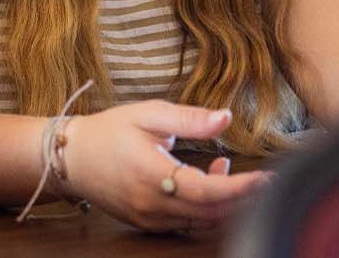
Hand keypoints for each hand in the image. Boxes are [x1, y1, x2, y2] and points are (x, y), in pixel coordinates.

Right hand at [62, 100, 269, 234]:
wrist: (72, 158)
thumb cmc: (109, 132)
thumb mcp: (149, 114)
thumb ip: (189, 118)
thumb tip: (225, 118)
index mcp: (154, 175)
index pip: (210, 192)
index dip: (242, 188)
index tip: (267, 179)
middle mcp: (153, 204)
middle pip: (212, 213)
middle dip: (240, 197)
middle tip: (255, 174)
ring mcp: (150, 219)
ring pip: (202, 223)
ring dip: (223, 202)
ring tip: (221, 167)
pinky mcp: (148, 224)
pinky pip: (186, 224)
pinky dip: (204, 209)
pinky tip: (203, 183)